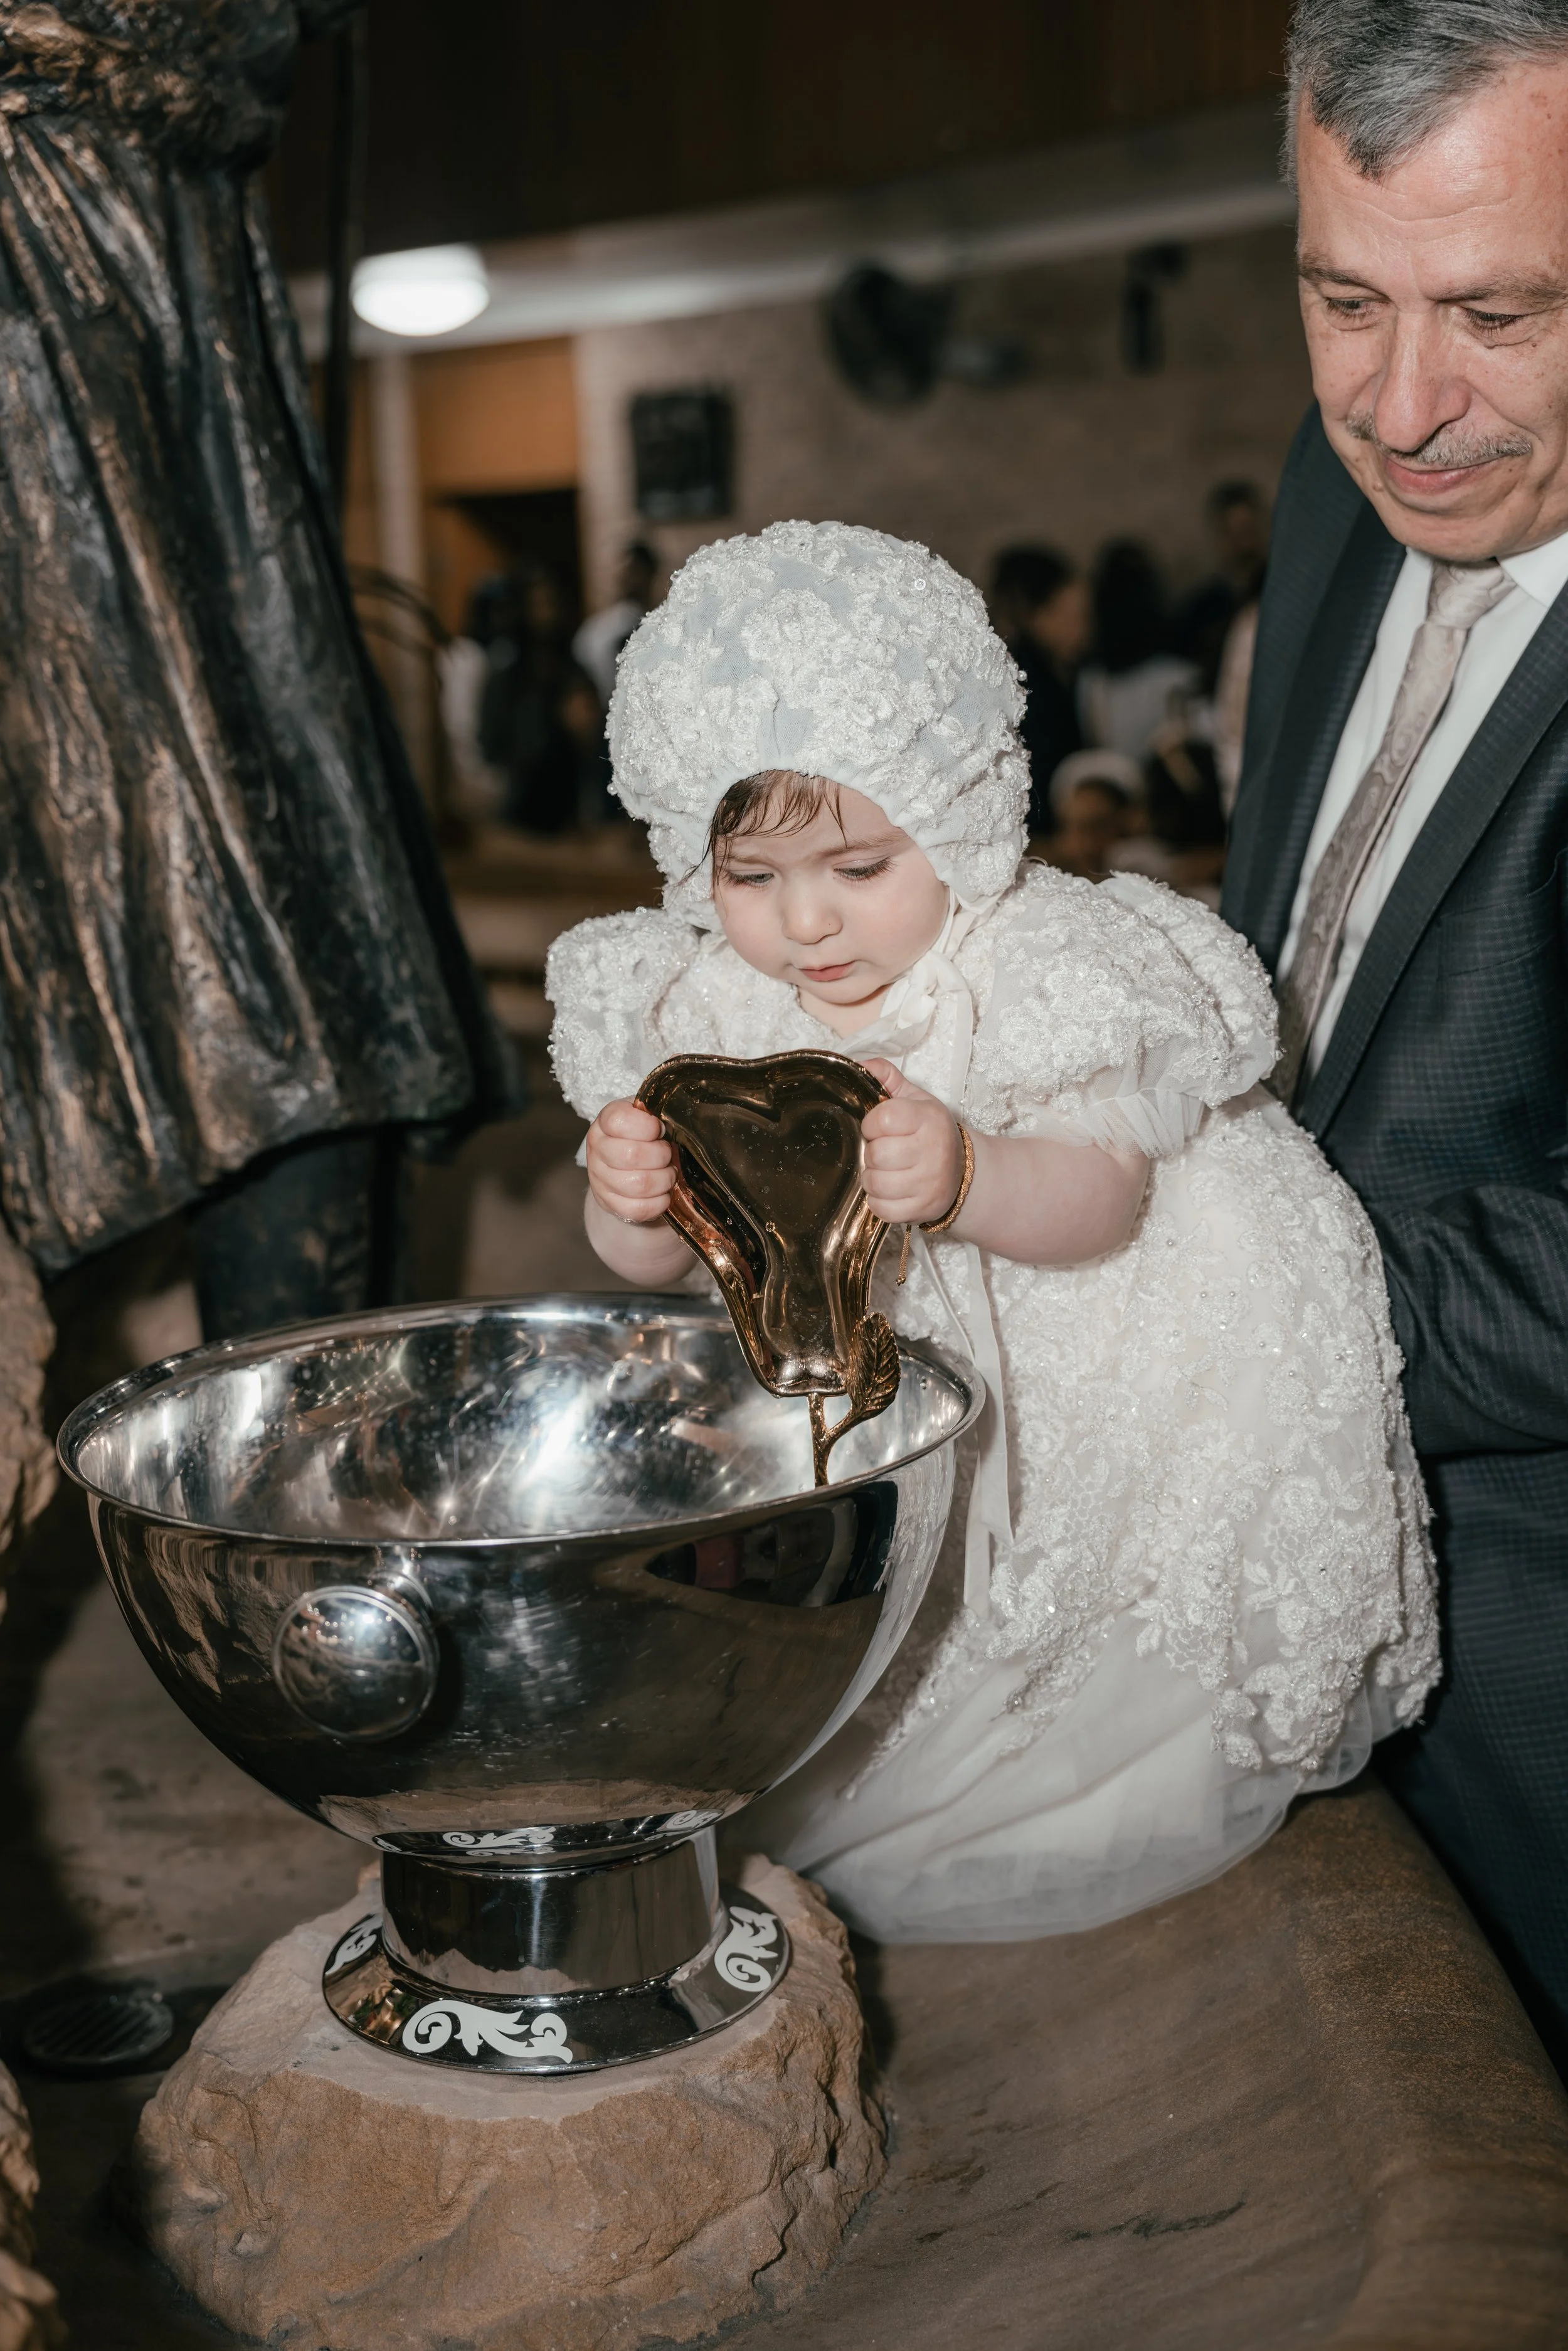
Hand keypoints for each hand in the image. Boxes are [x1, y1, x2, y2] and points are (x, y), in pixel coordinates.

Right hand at [586, 1098, 675, 1223]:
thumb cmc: (642, 1137)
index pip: (620, 1121)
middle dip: (661, 1155)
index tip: (659, 1130)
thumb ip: (656, 1113)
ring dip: (664, 1179)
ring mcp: (600, 1178)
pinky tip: (664, 1193)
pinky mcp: (609, 1203)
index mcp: (606, 1121)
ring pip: (639, 1184)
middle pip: (632, 1155)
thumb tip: (675, 1121)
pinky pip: (638, 1208)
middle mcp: (597, 1148)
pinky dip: (659, 1203)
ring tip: (668, 1173)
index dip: (648, 1126)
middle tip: (668, 1154)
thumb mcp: (646, 1116)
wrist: (624, 1168)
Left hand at [859, 1059, 964, 1226]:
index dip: (871, 1124)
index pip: (883, 1118)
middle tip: (884, 1150)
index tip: (877, 1127)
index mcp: (929, 1119)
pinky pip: (881, 1209)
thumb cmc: (931, 1133)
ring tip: (886, 1170)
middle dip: (873, 1152)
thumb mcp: (916, 1100)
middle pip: (876, 1154)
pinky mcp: (922, 1209)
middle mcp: (933, 1151)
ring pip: (875, 1183)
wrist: (964, 1172)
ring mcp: (929, 1183)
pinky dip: (879, 1201)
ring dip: (873, 1177)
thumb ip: (887, 1078)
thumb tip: (858, 1065)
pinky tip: (890, 1189)